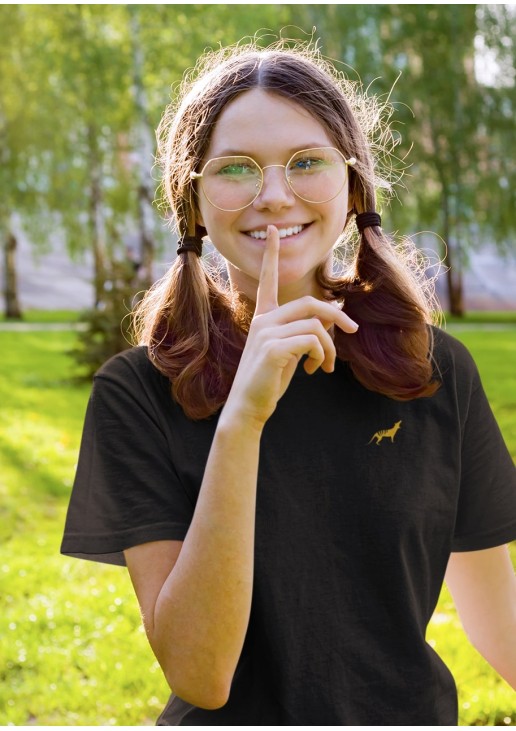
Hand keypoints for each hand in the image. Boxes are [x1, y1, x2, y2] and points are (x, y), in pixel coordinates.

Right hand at [223, 226, 358, 426]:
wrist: (248, 406)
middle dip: (336, 315)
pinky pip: (313, 340)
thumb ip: (305, 332)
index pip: (268, 280)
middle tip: (353, 330)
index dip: (272, 255)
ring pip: (316, 325)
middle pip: (310, 303)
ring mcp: (266, 333)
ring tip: (324, 365)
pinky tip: (313, 370)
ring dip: (330, 347)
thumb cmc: (269, 380)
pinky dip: (322, 356)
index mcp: (264, 318)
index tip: (274, 231)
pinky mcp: (274, 348)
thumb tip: (333, 320)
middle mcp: (263, 320)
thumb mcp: (289, 352)